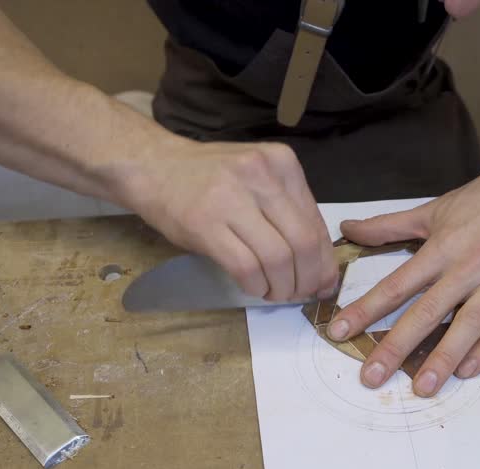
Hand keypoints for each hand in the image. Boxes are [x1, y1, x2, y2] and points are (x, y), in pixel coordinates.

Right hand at [125, 133, 337, 300]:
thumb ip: (288, 209)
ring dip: (282, 287)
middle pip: (303, 243)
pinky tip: (254, 288)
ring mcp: (231, 198)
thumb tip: (319, 261)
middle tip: (302, 293)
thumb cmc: (210, 178)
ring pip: (277, 258)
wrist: (154, 166)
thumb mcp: (257, 178)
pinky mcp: (205, 224)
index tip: (323, 282)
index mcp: (282, 163)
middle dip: (308, 279)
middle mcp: (261, 175)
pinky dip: (256, 286)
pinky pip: (245, 267)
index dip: (325, 261)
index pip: (315, 222)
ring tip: (275, 293)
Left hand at [326, 159, 479, 395]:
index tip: (339, 333)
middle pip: (427, 312)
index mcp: (442, 246)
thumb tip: (347, 229)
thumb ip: (389, 225)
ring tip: (421, 388)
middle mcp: (468, 266)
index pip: (396, 285)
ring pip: (467, 325)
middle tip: (371, 377)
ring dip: (443, 358)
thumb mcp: (436, 208)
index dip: (366, 310)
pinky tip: (468, 371)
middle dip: (396, 346)